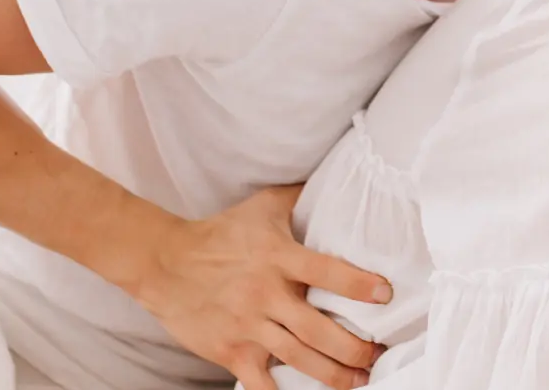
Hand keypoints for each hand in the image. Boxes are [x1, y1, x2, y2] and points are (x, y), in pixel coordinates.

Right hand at [134, 185, 391, 389]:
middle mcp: (265, 294)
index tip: (385, 294)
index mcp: (278, 257)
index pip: (326, 271)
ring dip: (334, 375)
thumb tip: (335, 178)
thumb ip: (299, 197)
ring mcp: (247, 326)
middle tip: (376, 355)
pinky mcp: (229, 350)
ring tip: (358, 380)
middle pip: (319, 330)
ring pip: (299, 359)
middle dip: (355, 348)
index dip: (358, 284)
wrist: (163, 261)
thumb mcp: (262, 207)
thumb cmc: (219, 233)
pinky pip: (261, 382)